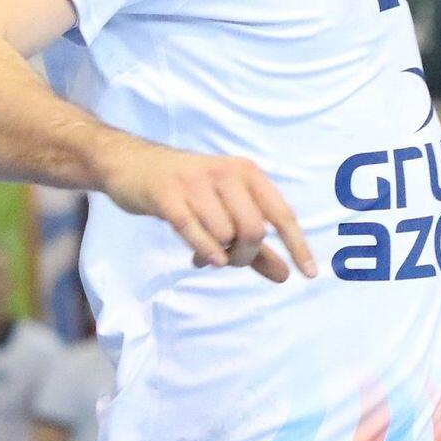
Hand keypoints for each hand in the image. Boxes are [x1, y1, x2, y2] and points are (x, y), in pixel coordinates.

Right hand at [97, 142, 316, 281]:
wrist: (131, 165)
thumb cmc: (187, 191)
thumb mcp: (225, 211)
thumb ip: (256, 246)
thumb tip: (286, 276)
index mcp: (247, 173)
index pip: (282, 214)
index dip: (297, 245)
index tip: (309, 274)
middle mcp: (226, 173)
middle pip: (254, 231)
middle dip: (245, 255)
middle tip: (228, 259)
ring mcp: (196, 183)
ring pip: (225, 235)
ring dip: (218, 255)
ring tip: (205, 254)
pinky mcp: (168, 195)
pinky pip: (195, 232)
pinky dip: (205, 251)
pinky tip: (202, 259)